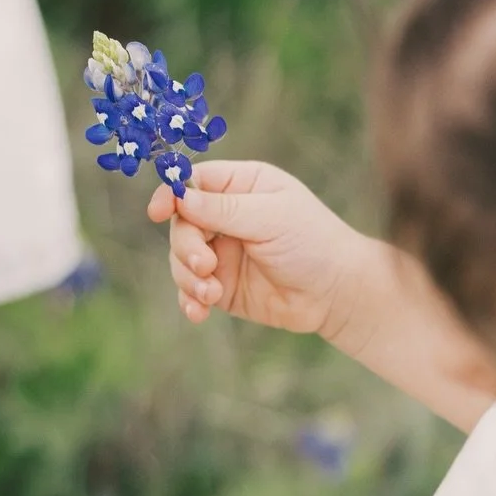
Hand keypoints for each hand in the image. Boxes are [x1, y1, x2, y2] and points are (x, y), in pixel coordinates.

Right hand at [148, 160, 373, 338]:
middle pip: (181, 224)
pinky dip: (190, 300)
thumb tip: (179, 197)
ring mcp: (222, 252)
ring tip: (211, 294)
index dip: (171, 194)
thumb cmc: (313, 243)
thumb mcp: (270, 218)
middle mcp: (227, 216)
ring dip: (187, 277)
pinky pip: (191, 290)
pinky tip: (199, 312)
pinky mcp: (222, 285)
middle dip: (185, 246)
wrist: (337, 294)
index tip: (158, 212)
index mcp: (241, 186)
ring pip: (180, 259)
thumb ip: (223, 208)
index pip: (193, 182)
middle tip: (204, 265)